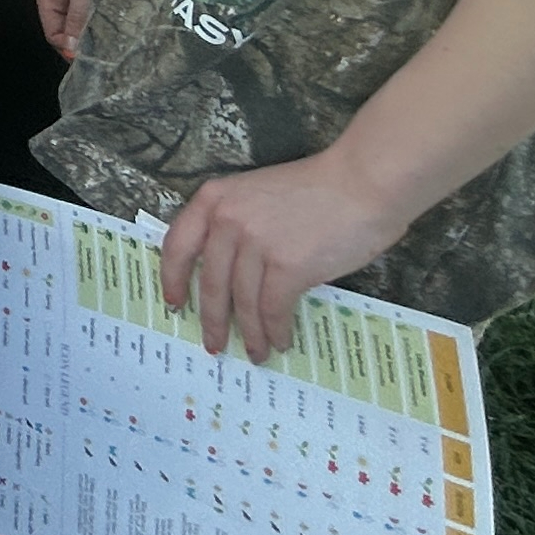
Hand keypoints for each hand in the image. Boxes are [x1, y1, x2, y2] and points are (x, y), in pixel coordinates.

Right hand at [34, 0, 128, 60]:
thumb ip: (82, 15)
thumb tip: (75, 50)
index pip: (53, 31)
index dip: (71, 48)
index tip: (96, 59)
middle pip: (68, 24)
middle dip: (87, 36)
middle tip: (114, 48)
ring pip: (85, 12)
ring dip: (101, 23)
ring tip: (122, 33)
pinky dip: (108, 8)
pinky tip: (126, 13)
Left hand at [158, 153, 413, 361]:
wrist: (362, 182)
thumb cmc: (318, 188)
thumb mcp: (258, 194)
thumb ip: (237, 224)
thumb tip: (228, 273)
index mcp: (215, 199)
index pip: (177, 245)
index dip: (172, 279)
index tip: (175, 303)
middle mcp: (228, 220)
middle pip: (210, 283)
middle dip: (212, 320)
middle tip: (214, 344)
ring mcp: (256, 244)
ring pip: (242, 303)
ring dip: (250, 334)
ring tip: (256, 352)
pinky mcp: (286, 267)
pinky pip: (272, 310)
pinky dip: (275, 331)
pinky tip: (281, 341)